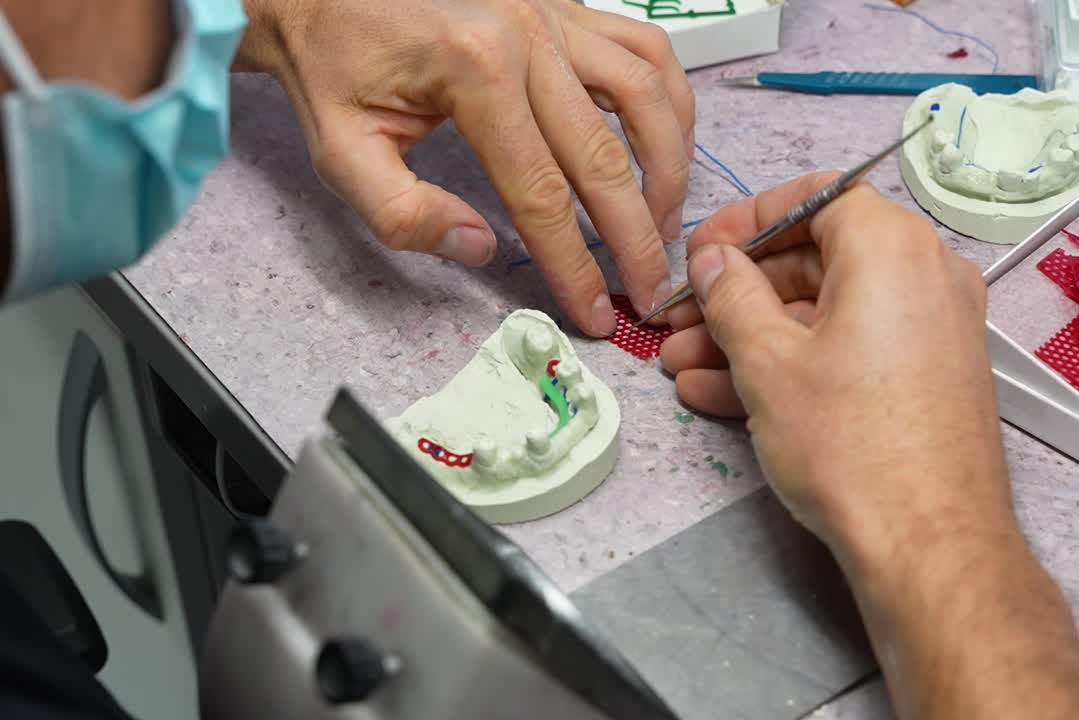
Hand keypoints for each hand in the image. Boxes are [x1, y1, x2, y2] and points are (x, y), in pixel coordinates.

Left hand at [237, 0, 693, 336]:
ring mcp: (554, 13)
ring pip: (647, 96)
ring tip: (665, 224)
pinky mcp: (565, 5)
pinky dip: (669, 99)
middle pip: (605, 155)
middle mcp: (528, 35)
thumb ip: (400, 212)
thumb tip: (480, 249)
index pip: (540, 193)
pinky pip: (643, 49)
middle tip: (647, 291)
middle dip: (634, 236)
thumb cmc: (330, 63)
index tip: (594, 312)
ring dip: (668, 168)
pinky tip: (666, 144)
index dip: (572, 263)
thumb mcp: (338, 149)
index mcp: (474, 70)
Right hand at [663, 174, 1078, 719]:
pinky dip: (792, 363)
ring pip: (825, 313)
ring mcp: (931, 329)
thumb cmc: (853, 445)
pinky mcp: (926, 376)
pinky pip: (850, 349)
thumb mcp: (768, 362)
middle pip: (815, 259)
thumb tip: (715, 263)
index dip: (746, 221)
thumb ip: (731, 295)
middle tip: (679, 319)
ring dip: (750, 336)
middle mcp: (925, 275)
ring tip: (682, 366)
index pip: (814, 198)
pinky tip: (722, 394)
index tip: (701, 252)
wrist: (930, 544)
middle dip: (736, 294)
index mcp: (892, 247)